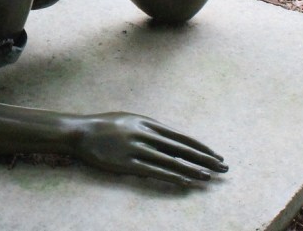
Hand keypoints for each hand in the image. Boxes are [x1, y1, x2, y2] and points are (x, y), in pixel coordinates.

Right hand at [74, 112, 226, 184]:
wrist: (79, 132)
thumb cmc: (104, 126)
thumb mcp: (128, 120)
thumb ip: (148, 130)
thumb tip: (168, 143)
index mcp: (146, 122)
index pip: (181, 137)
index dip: (200, 147)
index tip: (216, 155)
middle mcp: (144, 134)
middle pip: (181, 149)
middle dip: (204, 159)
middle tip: (223, 168)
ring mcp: (135, 149)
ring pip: (171, 161)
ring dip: (192, 169)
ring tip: (209, 177)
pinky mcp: (126, 163)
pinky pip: (154, 172)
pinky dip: (172, 176)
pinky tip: (186, 181)